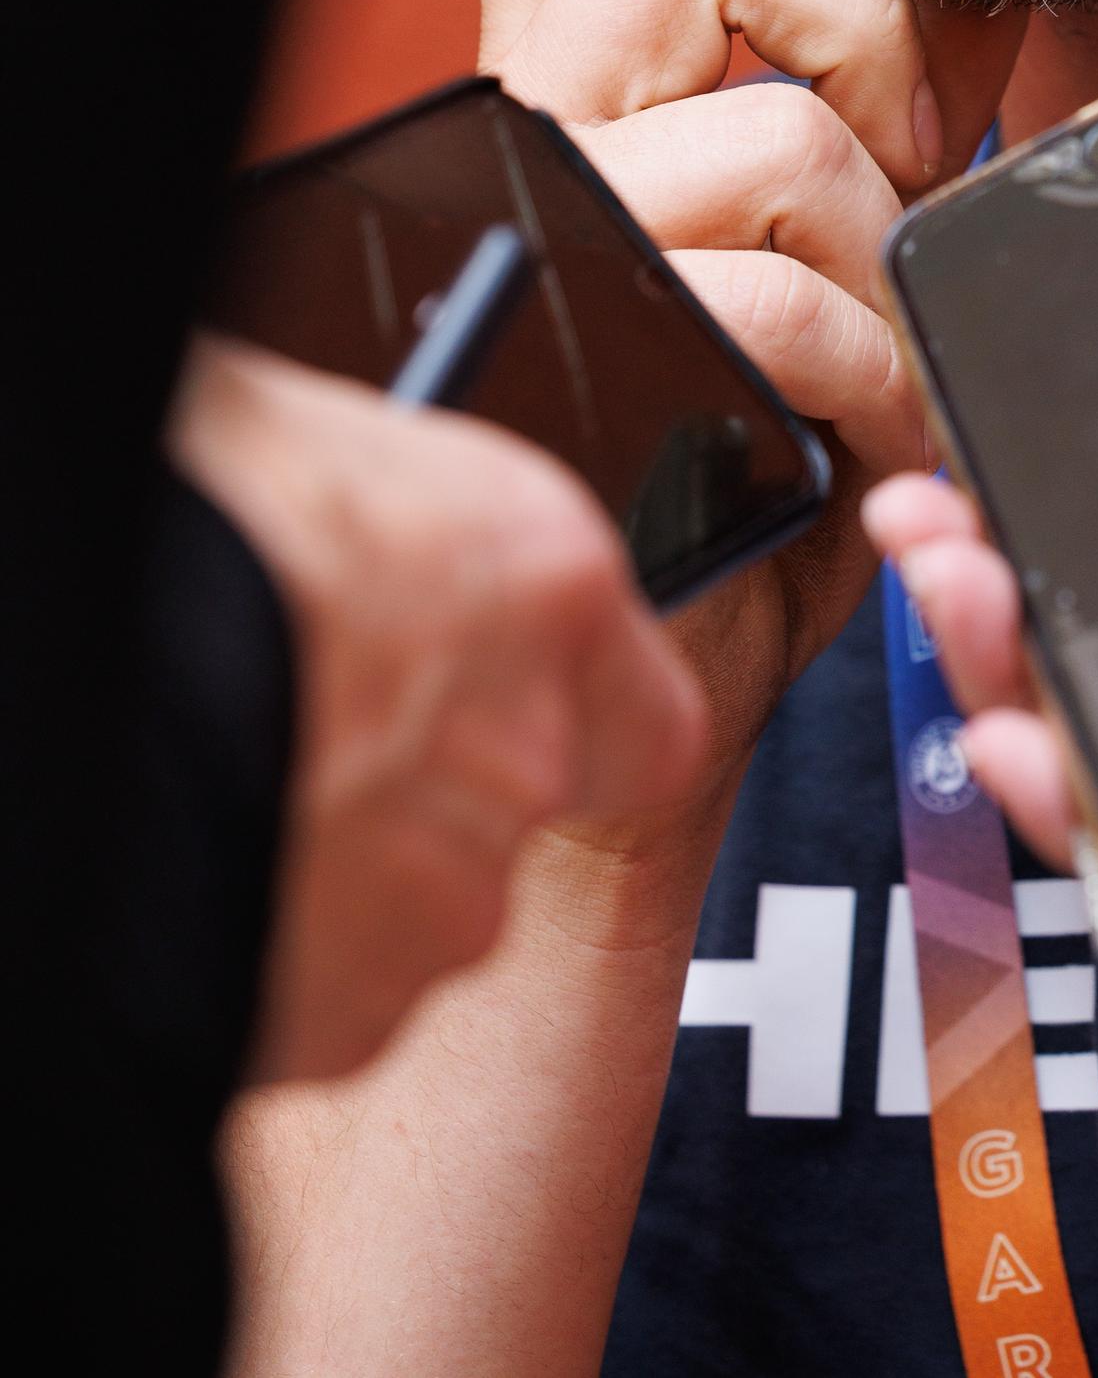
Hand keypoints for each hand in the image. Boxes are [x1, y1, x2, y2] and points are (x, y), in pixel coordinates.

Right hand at [171, 340, 707, 1082]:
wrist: (80, 647)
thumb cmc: (197, 518)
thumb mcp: (334, 453)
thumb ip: (409, 529)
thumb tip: (384, 530)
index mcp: (548, 584)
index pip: (650, 719)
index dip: (580, 732)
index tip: (507, 713)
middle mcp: (527, 754)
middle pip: (511, 812)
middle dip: (425, 791)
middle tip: (317, 737)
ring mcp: (443, 898)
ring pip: (415, 908)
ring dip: (345, 869)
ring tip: (238, 785)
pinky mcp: (344, 1010)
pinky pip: (327, 991)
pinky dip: (274, 946)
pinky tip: (207, 858)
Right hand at [479, 0, 1019, 774]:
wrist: (664, 651)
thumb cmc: (749, 435)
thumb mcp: (813, 233)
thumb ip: (863, 103)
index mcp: (566, 76)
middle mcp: (533, 128)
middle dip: (864, 31)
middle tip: (911, 157)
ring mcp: (566, 234)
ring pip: (775, 131)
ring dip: (888, 241)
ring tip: (895, 345)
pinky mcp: (614, 343)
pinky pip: (793, 296)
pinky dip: (879, 369)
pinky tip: (881, 434)